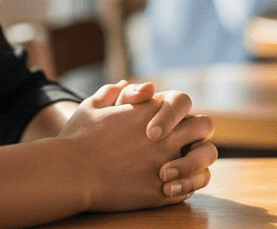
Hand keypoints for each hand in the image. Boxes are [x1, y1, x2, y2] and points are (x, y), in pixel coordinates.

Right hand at [59, 82, 215, 210]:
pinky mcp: (162, 191)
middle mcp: (166, 136)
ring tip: (178, 170)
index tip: (159, 125)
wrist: (72, 173)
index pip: (183, 102)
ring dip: (197, 162)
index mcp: (151, 113)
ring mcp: (167, 163)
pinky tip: (169, 188)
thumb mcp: (91, 107)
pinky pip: (190, 188)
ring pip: (205, 159)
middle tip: (182, 144)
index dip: (177, 112)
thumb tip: (124, 85)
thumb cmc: (77, 139)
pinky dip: (186, 187)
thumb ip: (110, 93)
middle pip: (204, 126)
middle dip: (197, 133)